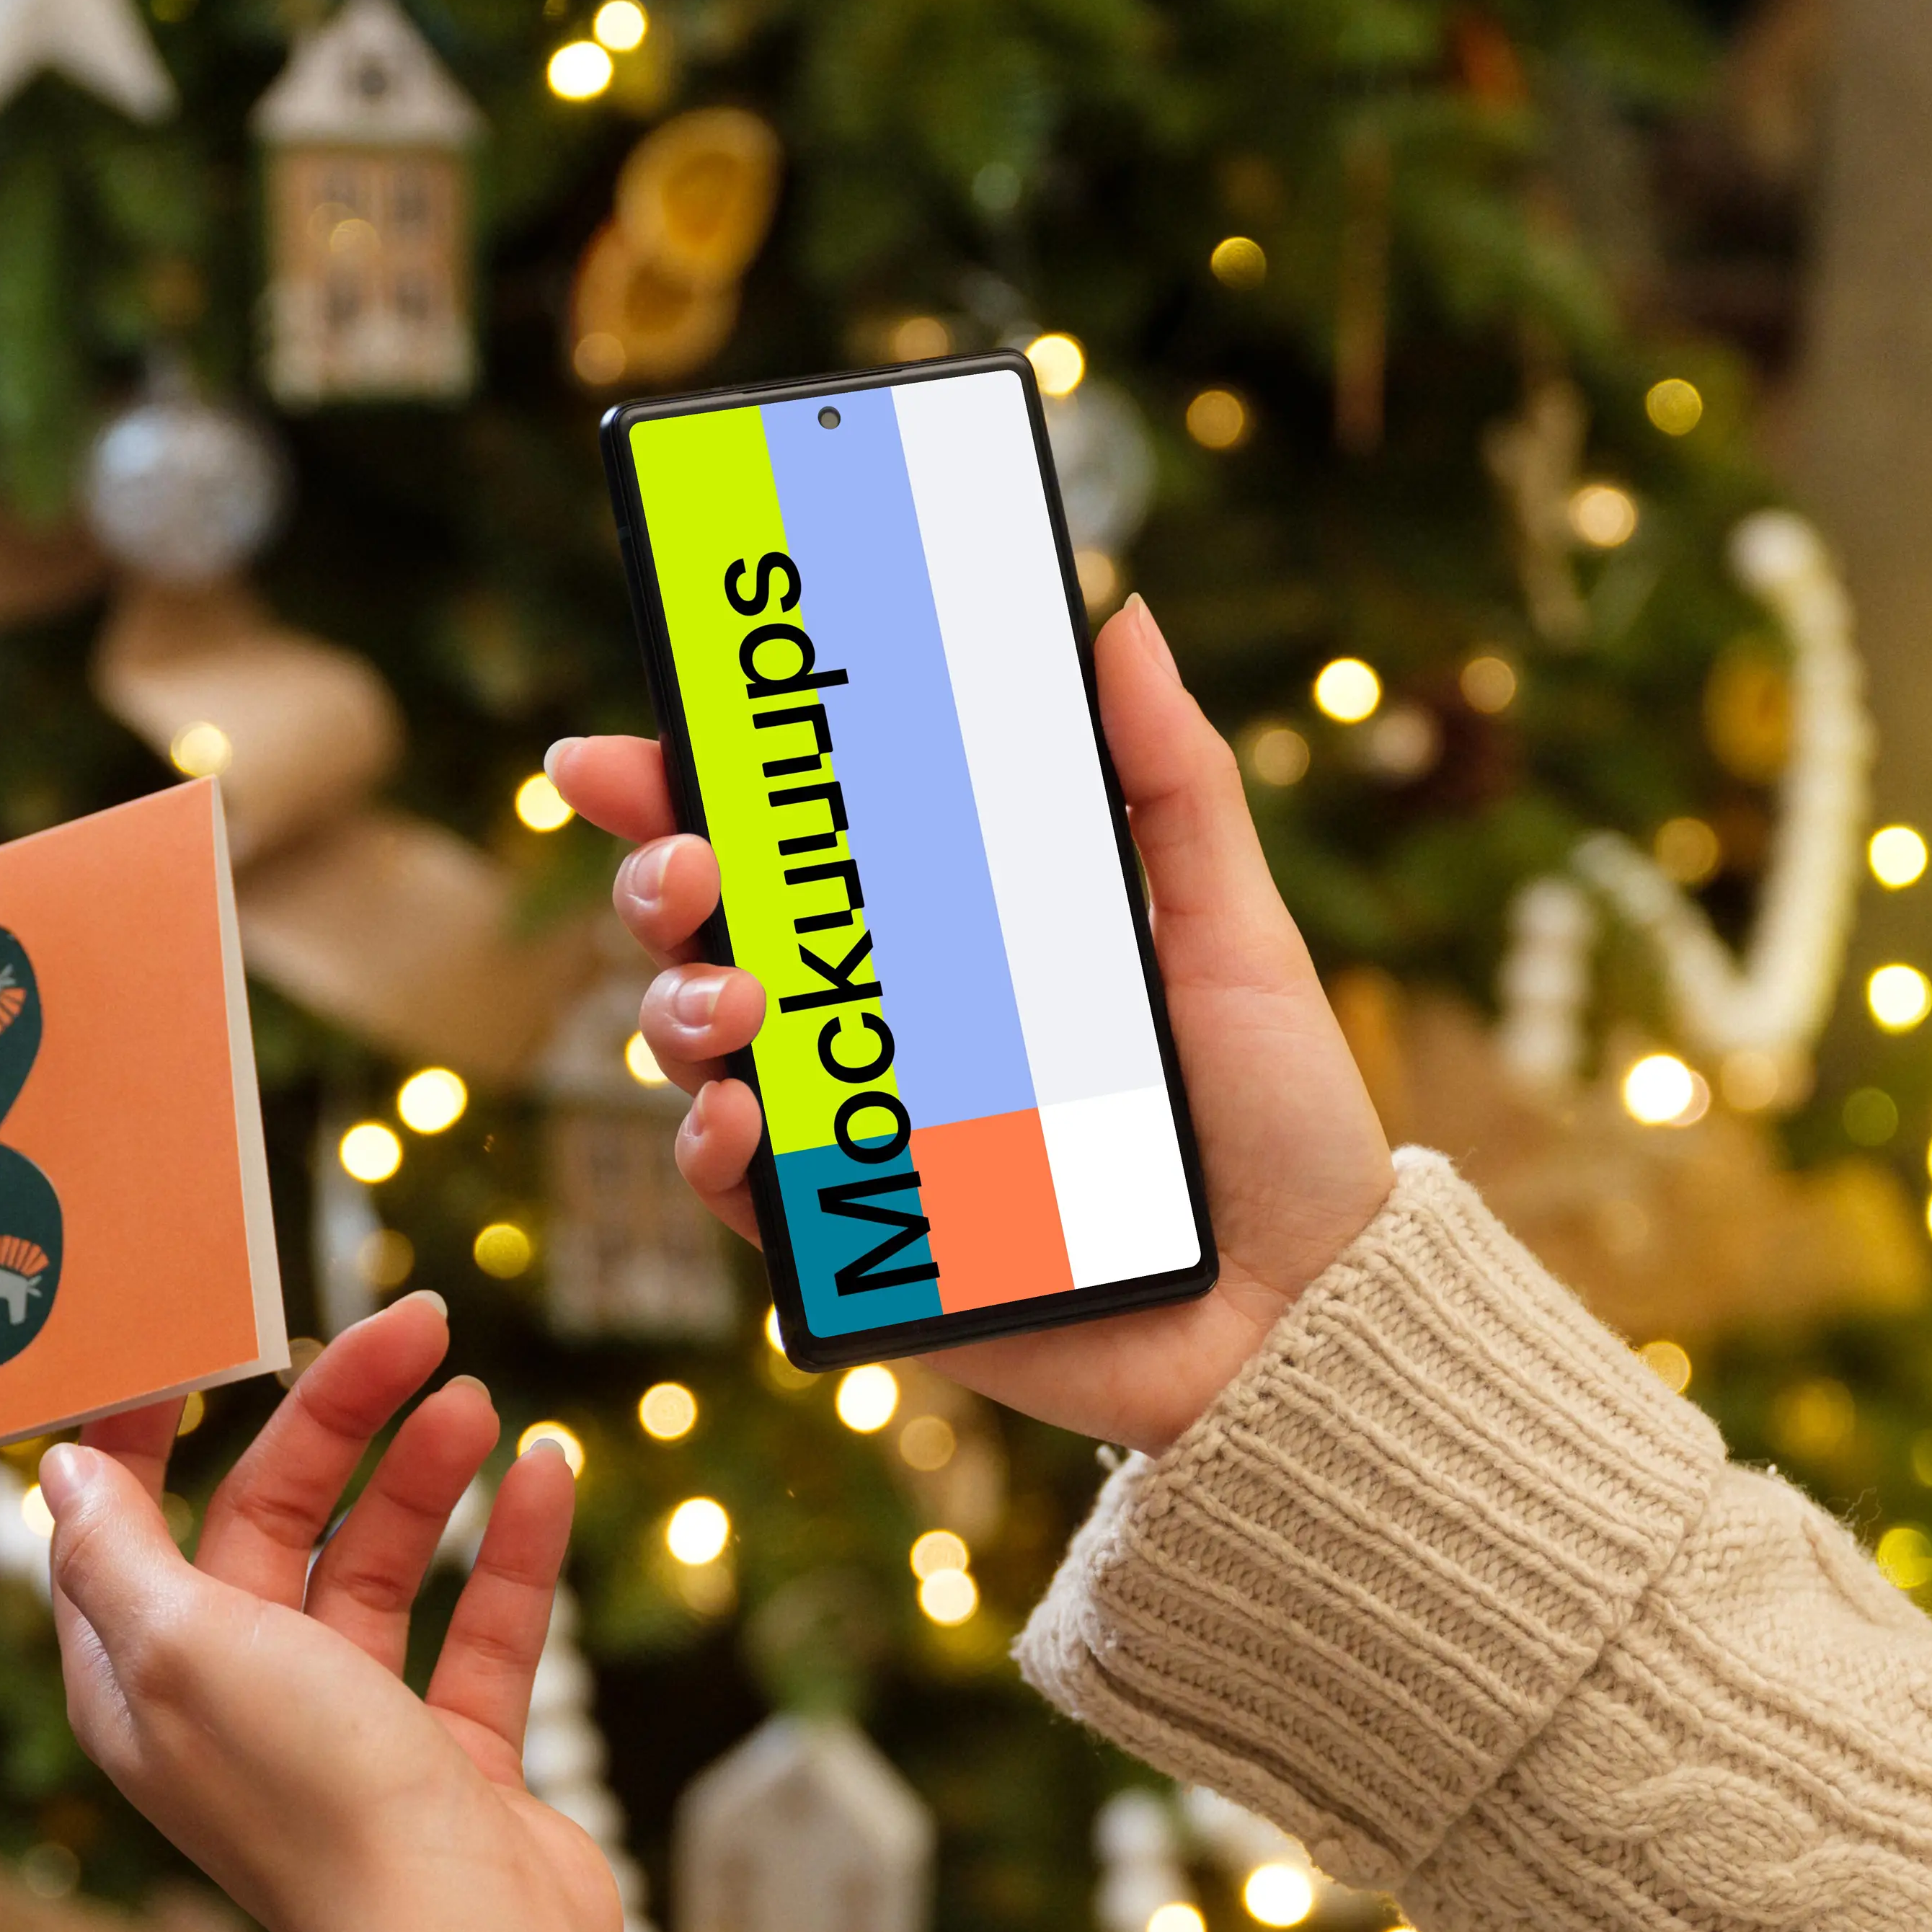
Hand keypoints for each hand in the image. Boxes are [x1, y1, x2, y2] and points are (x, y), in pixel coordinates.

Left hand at [37, 1295, 650, 1931]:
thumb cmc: (314, 1798)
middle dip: (338, 1421)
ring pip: (380, 1566)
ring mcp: (348, 1732)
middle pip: (274, 1521)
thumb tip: (63, 1467)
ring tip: (473, 1399)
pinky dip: (510, 1551)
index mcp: (141, 1683)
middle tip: (414, 1328)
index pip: (127, 1520)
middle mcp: (235, 1703)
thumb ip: (118, 1550)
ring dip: (424, 1476)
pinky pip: (478, 1630)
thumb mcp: (184, 1645)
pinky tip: (547, 1472)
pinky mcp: (449, 1760)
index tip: (213, 1333)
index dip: (159, 1420)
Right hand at [547, 594, 1394, 1454]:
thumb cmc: (1277, 1123)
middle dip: (662, 884)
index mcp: (951, 936)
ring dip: (676, 1011)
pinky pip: (748, 1199)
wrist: (1306, 1310)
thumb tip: (1120, 620)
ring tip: (733, 1005)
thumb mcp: (1232, 932)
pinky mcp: (867, 1251)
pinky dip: (713, 1153)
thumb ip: (1171, 782)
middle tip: (688, 867)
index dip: (688, 790)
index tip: (624, 750)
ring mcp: (864, 1137)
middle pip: (715, 934)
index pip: (795, 844)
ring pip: (703, 1055)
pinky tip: (731, 1122)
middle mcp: (887, 1027)